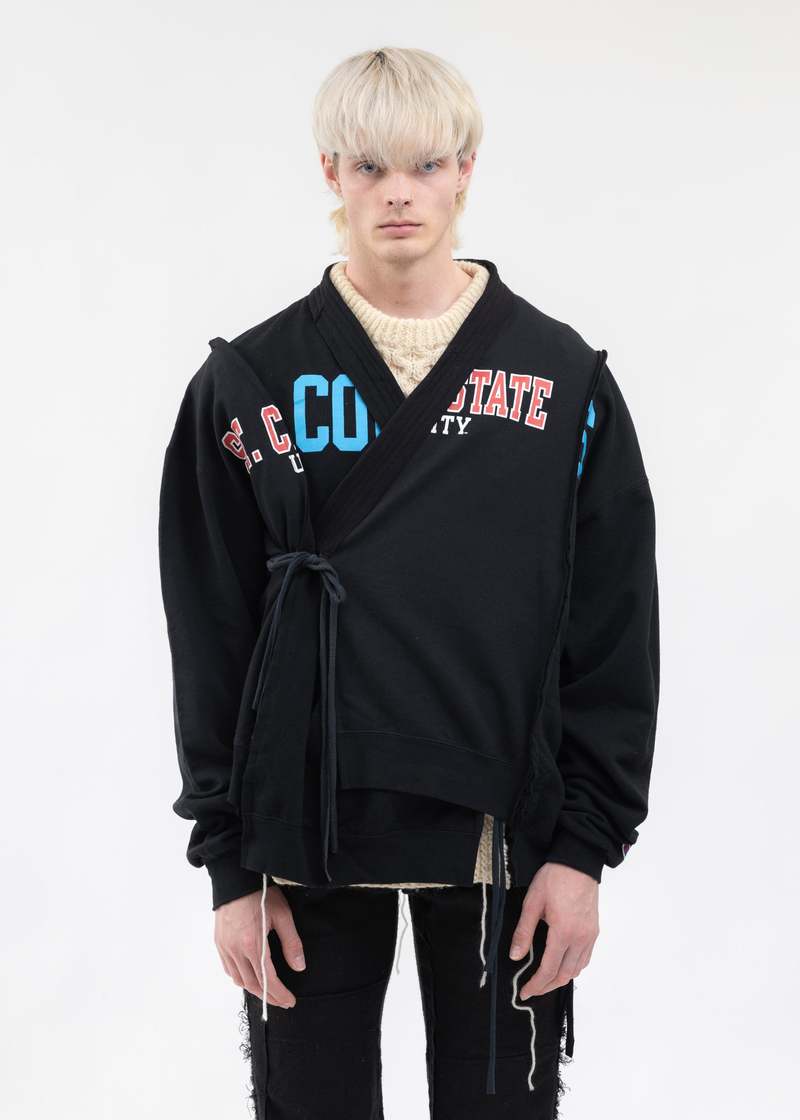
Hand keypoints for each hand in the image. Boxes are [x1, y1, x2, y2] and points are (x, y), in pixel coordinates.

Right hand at [214, 884, 305, 1008]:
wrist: (235, 879)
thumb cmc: (260, 894)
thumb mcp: (282, 915)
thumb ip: (291, 943)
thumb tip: (298, 967)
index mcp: (253, 945)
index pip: (268, 979)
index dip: (279, 994)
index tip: (290, 1001)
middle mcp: (236, 950)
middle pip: (252, 984)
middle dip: (268, 996)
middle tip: (282, 1001)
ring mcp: (225, 947)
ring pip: (239, 979)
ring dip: (254, 989)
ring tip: (268, 991)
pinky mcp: (219, 943)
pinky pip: (229, 969)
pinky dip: (240, 978)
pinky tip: (249, 976)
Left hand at [509, 862, 598, 998]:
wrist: (578, 862)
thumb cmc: (554, 878)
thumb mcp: (532, 902)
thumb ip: (524, 931)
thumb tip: (515, 956)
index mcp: (564, 932)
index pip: (549, 969)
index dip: (535, 984)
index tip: (524, 992)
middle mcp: (580, 938)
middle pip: (564, 974)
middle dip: (547, 986)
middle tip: (532, 990)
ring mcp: (590, 935)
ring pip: (577, 969)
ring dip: (561, 979)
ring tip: (545, 981)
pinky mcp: (594, 930)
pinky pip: (585, 958)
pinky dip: (573, 968)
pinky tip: (563, 965)